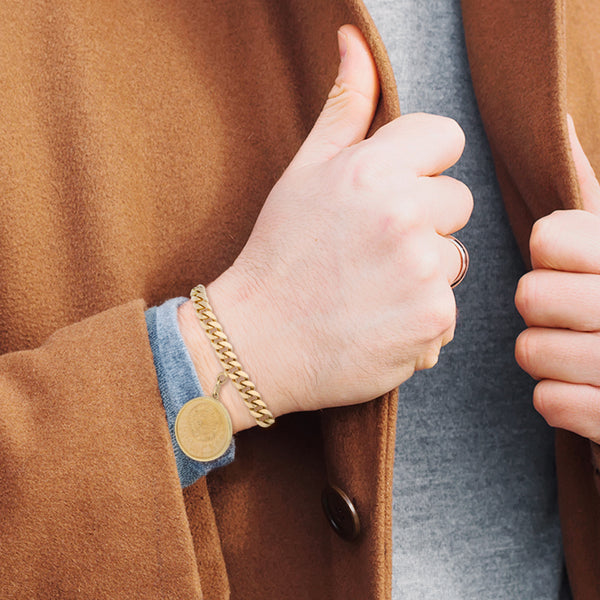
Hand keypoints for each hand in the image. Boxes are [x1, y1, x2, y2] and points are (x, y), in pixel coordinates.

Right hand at [180, 25, 472, 431]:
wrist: (258, 343)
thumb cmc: (278, 256)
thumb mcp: (303, 173)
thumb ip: (343, 108)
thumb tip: (354, 39)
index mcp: (372, 170)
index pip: (446, 139)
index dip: (420, 166)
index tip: (390, 192)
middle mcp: (405, 216)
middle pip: (456, 202)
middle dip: (423, 221)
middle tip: (369, 249)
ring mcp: (422, 273)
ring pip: (454, 260)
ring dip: (421, 274)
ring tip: (369, 290)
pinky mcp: (432, 322)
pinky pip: (446, 310)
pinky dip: (418, 319)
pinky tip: (375, 322)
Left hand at [515, 115, 599, 442]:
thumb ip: (592, 199)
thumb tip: (560, 122)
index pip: (548, 238)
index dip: (550, 253)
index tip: (570, 263)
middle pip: (529, 296)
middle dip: (542, 307)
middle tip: (573, 313)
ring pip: (530, 351)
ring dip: (548, 355)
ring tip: (581, 353)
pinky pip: (548, 402)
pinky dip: (562, 400)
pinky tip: (589, 392)